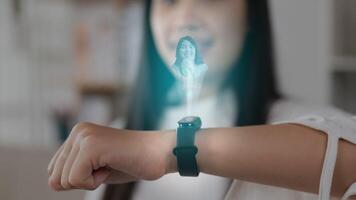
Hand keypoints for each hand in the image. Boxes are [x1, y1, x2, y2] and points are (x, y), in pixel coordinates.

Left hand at [47, 122, 175, 190]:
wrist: (160, 153)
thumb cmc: (132, 162)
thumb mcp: (96, 168)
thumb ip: (73, 172)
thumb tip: (53, 183)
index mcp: (78, 134)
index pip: (55, 170)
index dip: (78, 178)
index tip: (102, 166)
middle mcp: (78, 131)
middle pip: (56, 177)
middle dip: (83, 180)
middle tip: (108, 166)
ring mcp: (84, 136)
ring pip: (65, 180)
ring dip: (90, 181)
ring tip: (111, 164)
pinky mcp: (91, 146)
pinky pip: (77, 180)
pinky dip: (95, 182)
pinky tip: (111, 166)